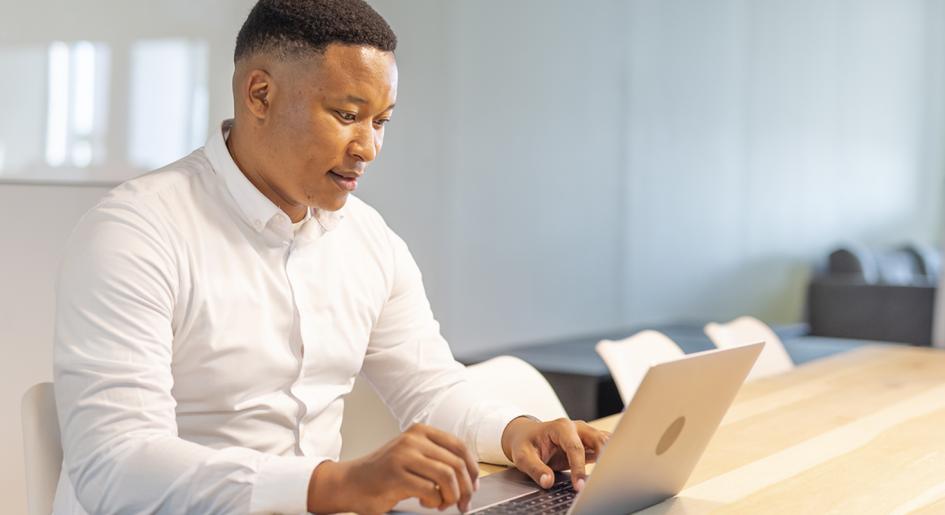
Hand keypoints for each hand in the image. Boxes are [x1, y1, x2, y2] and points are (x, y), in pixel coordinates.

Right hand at [307, 423, 478, 514]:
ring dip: (451, 496)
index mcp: (420, 431)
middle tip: (462, 503)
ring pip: (447, 476)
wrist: (350, 483)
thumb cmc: (384, 473)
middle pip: (456, 463)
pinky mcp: (396, 475)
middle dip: (465, 488)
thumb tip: (470, 478)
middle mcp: (413, 439)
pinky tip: (424, 501)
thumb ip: (437, 459)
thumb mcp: (413, 456)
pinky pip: (431, 490)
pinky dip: (434, 501)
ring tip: (442, 503)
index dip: (472, 469)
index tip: (473, 486)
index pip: (459, 447)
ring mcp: (404, 456)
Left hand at [500, 416, 610, 491]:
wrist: (526, 435)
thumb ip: (535, 469)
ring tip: (613, 474)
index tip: (579, 487)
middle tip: (604, 479)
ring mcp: (584, 433)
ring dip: (610, 456)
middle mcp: (576, 427)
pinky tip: (612, 469)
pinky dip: (610, 456)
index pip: (575, 448)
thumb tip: (548, 482)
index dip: (579, 469)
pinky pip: (604, 447)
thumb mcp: (522, 456)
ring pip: (605, 442)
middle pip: (597, 440)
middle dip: (604, 458)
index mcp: (560, 427)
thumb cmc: (525, 443)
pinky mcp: (588, 442)